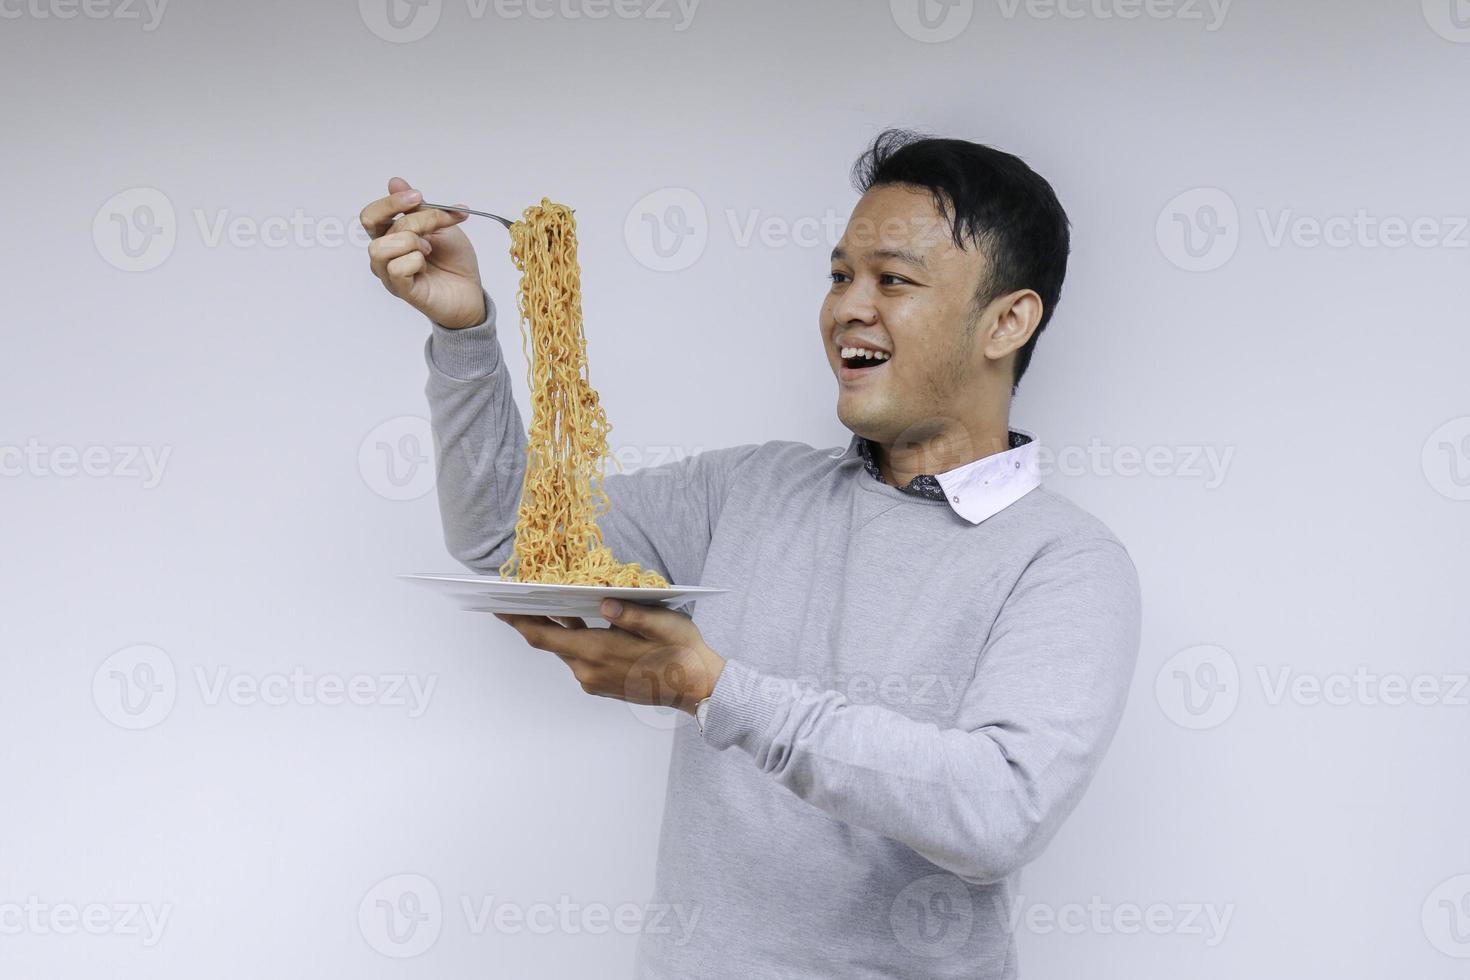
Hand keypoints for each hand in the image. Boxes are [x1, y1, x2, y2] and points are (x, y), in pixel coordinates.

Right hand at [359, 177, 485, 328]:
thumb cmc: (454, 261)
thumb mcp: (441, 226)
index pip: (371, 215)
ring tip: (429, 251)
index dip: (391, 202)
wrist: (471, 289)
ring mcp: (389, 274)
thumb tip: (395, 182)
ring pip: (382, 248)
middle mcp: (384, 255)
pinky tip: (426, 268)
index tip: (419, 197)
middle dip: (415, 220)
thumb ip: (417, 207)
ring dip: (412, 243)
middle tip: (438, 225)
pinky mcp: (400, 290)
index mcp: (390, 237)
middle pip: (379, 226)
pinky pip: (397, 269)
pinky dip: (416, 262)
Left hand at [493, 600, 725, 714]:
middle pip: (549, 642)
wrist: (697, 688)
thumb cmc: (682, 652)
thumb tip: (605, 601)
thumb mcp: (661, 624)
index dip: (517, 621)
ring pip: (566, 649)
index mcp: (598, 652)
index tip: (497, 606)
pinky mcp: (602, 684)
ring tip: (550, 602)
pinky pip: (579, 658)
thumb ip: (630, 613)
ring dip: (558, 628)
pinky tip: (581, 621)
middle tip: (516, 597)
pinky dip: (574, 638)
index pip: (543, 636)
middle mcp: (589, 670)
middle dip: (533, 619)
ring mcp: (594, 680)